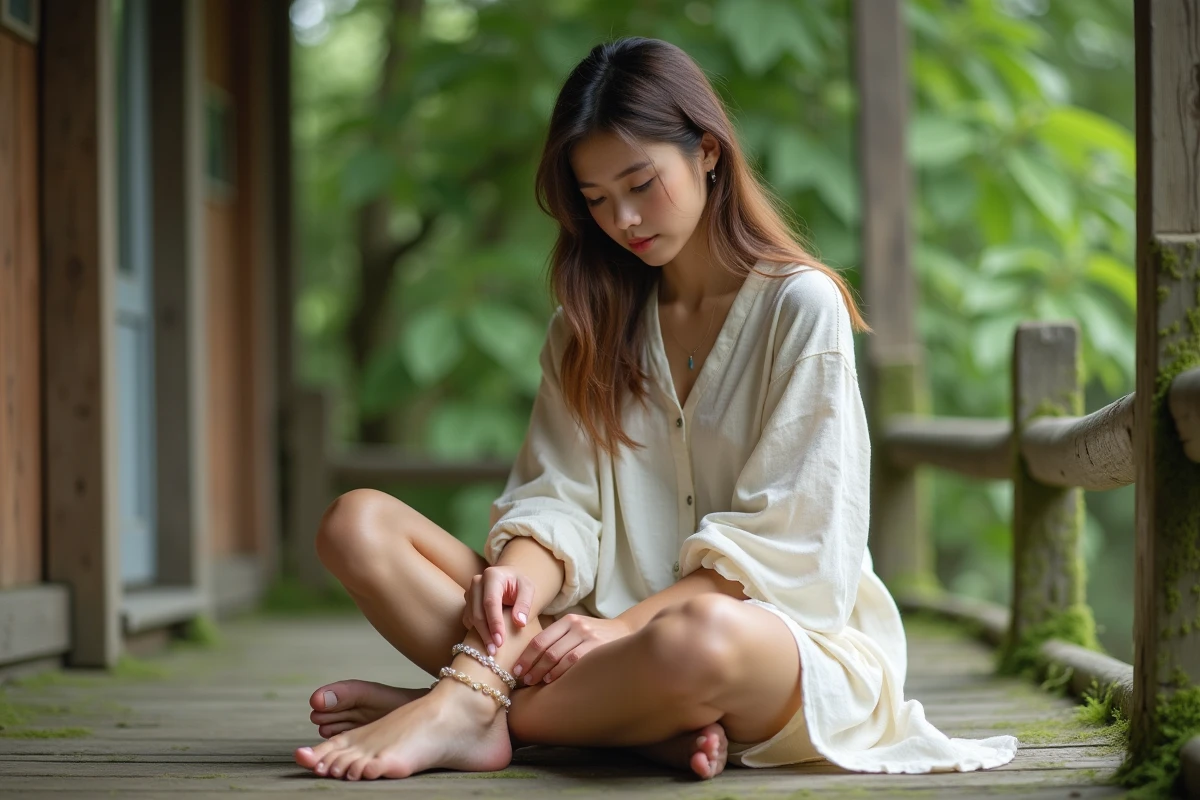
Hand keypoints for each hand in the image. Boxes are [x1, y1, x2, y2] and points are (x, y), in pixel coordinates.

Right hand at [462, 566, 535, 654]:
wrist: (511, 579)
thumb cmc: (520, 584)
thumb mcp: (528, 589)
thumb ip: (525, 604)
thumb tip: (519, 623)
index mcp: (492, 576)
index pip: (490, 602)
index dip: (494, 623)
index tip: (500, 641)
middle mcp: (477, 582)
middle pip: (477, 612)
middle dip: (485, 633)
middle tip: (494, 651)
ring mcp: (470, 592)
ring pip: (471, 617)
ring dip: (480, 635)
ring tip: (492, 650)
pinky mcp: (468, 602)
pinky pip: (468, 619)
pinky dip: (476, 631)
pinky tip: (486, 641)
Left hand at [514, 615, 632, 685]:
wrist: (625, 633)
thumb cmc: (594, 636)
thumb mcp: (576, 629)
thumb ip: (557, 638)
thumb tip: (529, 659)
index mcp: (567, 620)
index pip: (540, 639)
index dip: (525, 656)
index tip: (515, 669)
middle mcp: (576, 626)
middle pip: (547, 650)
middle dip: (531, 667)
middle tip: (522, 680)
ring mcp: (588, 637)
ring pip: (558, 657)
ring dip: (542, 672)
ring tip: (532, 682)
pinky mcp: (597, 648)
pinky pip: (573, 662)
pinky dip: (559, 673)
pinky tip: (551, 681)